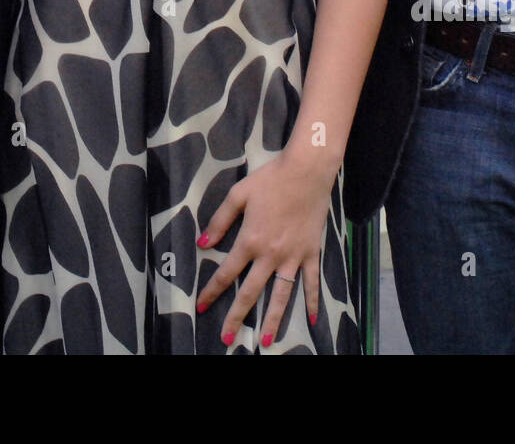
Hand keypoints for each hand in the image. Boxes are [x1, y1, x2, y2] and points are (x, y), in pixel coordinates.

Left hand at [195, 152, 332, 347]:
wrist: (306, 171)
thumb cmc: (270, 179)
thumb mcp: (239, 195)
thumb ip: (219, 221)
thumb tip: (202, 244)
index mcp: (250, 240)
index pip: (226, 273)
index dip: (212, 291)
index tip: (201, 306)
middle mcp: (271, 255)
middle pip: (251, 292)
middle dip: (237, 317)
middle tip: (226, 339)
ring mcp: (293, 257)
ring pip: (281, 295)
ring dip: (272, 320)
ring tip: (264, 341)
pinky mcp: (311, 253)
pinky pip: (311, 282)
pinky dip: (312, 302)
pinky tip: (312, 320)